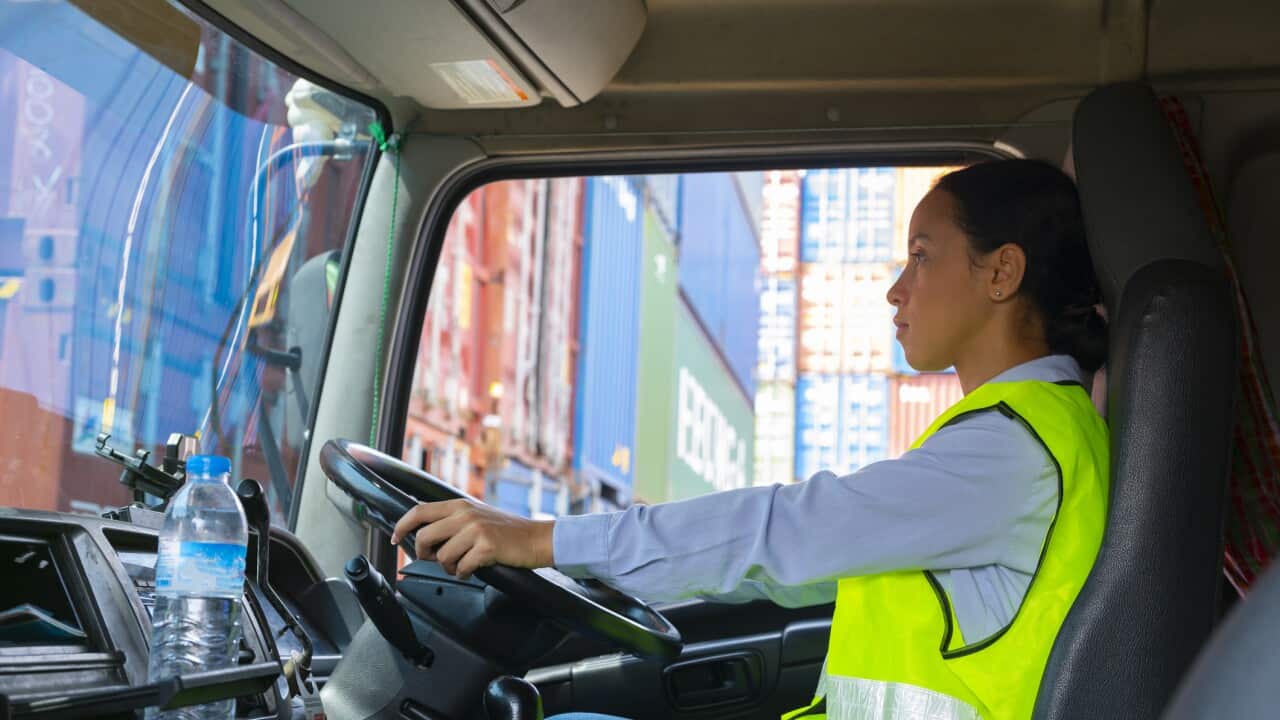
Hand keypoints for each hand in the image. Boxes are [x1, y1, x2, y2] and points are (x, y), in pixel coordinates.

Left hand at [390, 498, 554, 580]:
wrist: (536, 538)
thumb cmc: (507, 531)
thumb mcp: (477, 516)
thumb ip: (453, 520)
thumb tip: (424, 535)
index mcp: (460, 505)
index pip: (419, 511)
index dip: (402, 526)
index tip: (395, 538)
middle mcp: (465, 514)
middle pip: (424, 536)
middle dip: (424, 554)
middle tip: (435, 559)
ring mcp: (476, 530)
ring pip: (442, 557)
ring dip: (449, 567)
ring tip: (462, 564)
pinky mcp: (486, 547)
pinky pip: (461, 568)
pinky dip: (464, 573)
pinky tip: (474, 568)